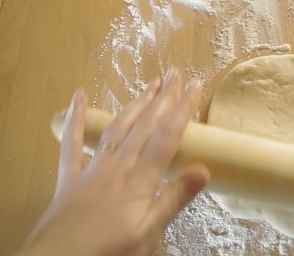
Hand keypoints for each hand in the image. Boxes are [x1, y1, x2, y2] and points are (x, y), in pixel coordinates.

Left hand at [18, 68, 208, 255]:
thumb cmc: (109, 252)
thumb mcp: (149, 233)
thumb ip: (174, 199)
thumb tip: (204, 169)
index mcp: (140, 180)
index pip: (167, 137)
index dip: (182, 110)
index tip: (194, 85)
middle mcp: (118, 166)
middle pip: (144, 126)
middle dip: (163, 99)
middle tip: (174, 73)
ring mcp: (92, 168)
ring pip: (118, 128)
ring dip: (135, 104)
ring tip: (150, 84)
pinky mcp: (70, 176)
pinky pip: (73, 142)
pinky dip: (76, 117)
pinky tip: (78, 95)